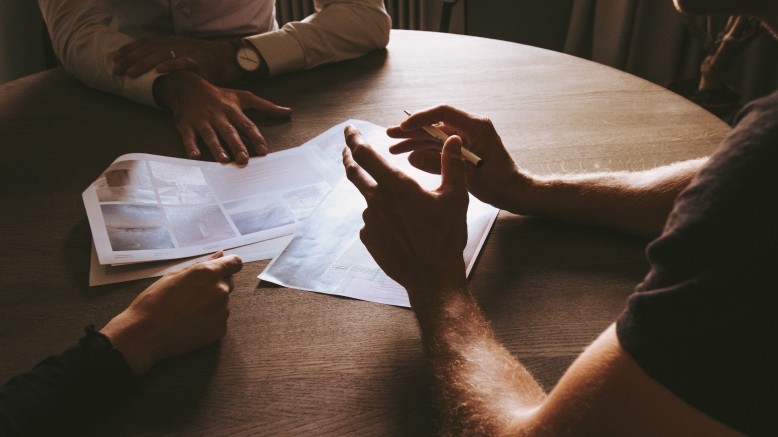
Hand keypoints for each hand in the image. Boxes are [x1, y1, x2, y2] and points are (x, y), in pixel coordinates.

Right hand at [100, 251, 242, 375]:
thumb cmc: (155, 302)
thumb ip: (202, 264)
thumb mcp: (174, 275)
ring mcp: (222, 312)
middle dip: (216, 283)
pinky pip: (219, 319)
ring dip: (212, 303)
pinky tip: (190, 322)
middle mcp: (220, 291)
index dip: (229, 264)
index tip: (223, 267)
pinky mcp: (220, 329)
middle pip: (229, 282)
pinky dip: (209, 319)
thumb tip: (220, 255)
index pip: (234, 262)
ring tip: (187, 310)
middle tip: (193, 293)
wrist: (145, 335)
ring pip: (223, 302)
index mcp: (208, 273)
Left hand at [113, 35, 242, 83]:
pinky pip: (182, 62)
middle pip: (148, 49)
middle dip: (130, 58)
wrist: (230, 59)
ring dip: (143, 63)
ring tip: (131, 73)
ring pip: (160, 55)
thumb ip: (168, 57)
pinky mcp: (198, 61)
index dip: (129, 49)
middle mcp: (177, 43)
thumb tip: (150, 66)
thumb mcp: (184, 54)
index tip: (114, 57)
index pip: (145, 43)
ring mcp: (187, 52)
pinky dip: (169, 65)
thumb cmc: (206, 60)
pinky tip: (158, 70)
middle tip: (115, 69)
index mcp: (172, 41)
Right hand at [154, 71, 291, 163]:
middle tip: (244, 159)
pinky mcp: (186, 125)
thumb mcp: (244, 97)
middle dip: (237, 145)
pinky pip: (188, 137)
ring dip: (216, 148)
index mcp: (233, 110)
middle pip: (229, 132)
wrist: (188, 86)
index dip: (255, 138)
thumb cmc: (220, 95)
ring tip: (224, 160)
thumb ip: (266, 107)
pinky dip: (190, 146)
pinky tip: (195, 156)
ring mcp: (202, 121)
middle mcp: (218, 116)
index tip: (263, 151)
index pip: (247, 125)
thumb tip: (289, 112)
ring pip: (210, 135)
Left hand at [342, 124, 468, 310]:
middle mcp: (377, 200)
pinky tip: (401, 229)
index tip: (348, 129)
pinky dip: (382, 218)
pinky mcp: (369, 238)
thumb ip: (452, 165)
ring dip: (378, 195)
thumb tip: (451, 139)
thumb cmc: (445, 237)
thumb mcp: (455, 197)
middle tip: (347, 148)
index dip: (354, 139)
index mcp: (397, 186)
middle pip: (354, 173)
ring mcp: (370, 221)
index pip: (365, 154)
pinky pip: (372, 221)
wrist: (432, 277)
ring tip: (406, 211)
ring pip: (369, 199)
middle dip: (349, 157)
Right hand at [388, 105, 532, 212]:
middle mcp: (470, 128)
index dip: (421, 118)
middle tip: (390, 135)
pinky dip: (425, 151)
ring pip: (435, 136)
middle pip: (435, 124)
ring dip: (415, 142)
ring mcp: (466, 139)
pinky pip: (440, 147)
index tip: (403, 127)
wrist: (515, 193)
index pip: (443, 113)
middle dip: (412, 130)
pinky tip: (409, 156)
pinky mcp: (463, 150)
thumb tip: (413, 156)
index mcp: (476, 126)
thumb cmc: (499, 183)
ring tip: (393, 147)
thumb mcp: (467, 174)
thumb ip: (439, 164)